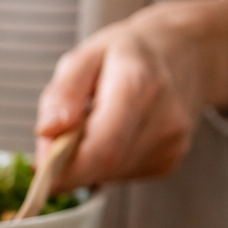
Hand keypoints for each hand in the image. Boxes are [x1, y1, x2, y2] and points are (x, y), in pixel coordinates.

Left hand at [36, 0, 227, 189]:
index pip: (104, 146)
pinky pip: (122, 174)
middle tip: (54, 139)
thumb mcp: (86, 56)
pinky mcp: (170, 161)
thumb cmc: (128, 53)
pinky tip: (113, 132)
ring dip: (86, 161)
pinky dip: (104, 162)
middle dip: (68, 163)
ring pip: (109, 173)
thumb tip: (47, 131)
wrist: (187, 54)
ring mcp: (172, 144)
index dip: (68, 169)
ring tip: (91, 123)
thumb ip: (63, 93)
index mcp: (139, 86)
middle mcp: (164, 119)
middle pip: (104, 164)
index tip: (40, 172)